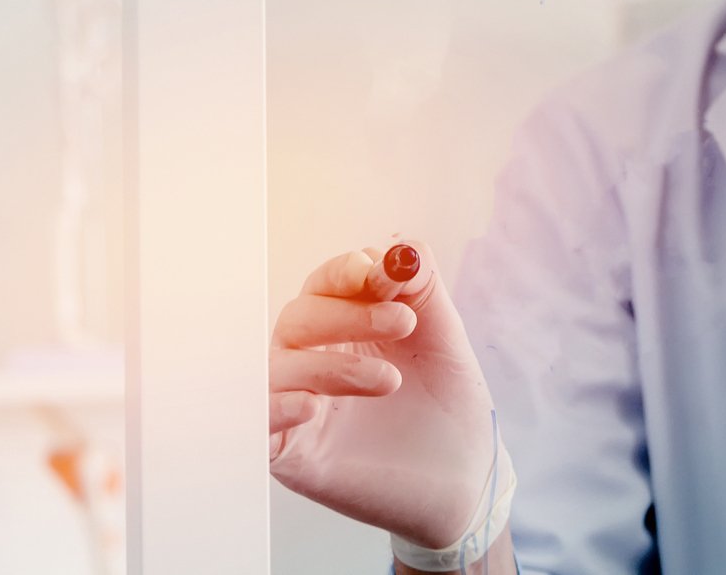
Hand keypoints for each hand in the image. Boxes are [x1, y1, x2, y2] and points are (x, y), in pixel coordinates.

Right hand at [268, 240, 506, 549]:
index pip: (324, 285)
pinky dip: (277, 405)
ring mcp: (302, 407)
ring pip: (278, 366)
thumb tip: (401, 246)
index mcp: (349, 328)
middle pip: (298, 317)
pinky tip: (313, 405)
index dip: (345, 272)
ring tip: (389, 381)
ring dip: (330, 363)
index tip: (379, 273)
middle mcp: (317, 362)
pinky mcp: (293, 453)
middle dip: (346, 313)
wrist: (466, 480)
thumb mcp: (443, 340)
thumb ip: (421, 290)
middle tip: (403, 323)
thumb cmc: (451, 410)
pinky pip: (260, 422)